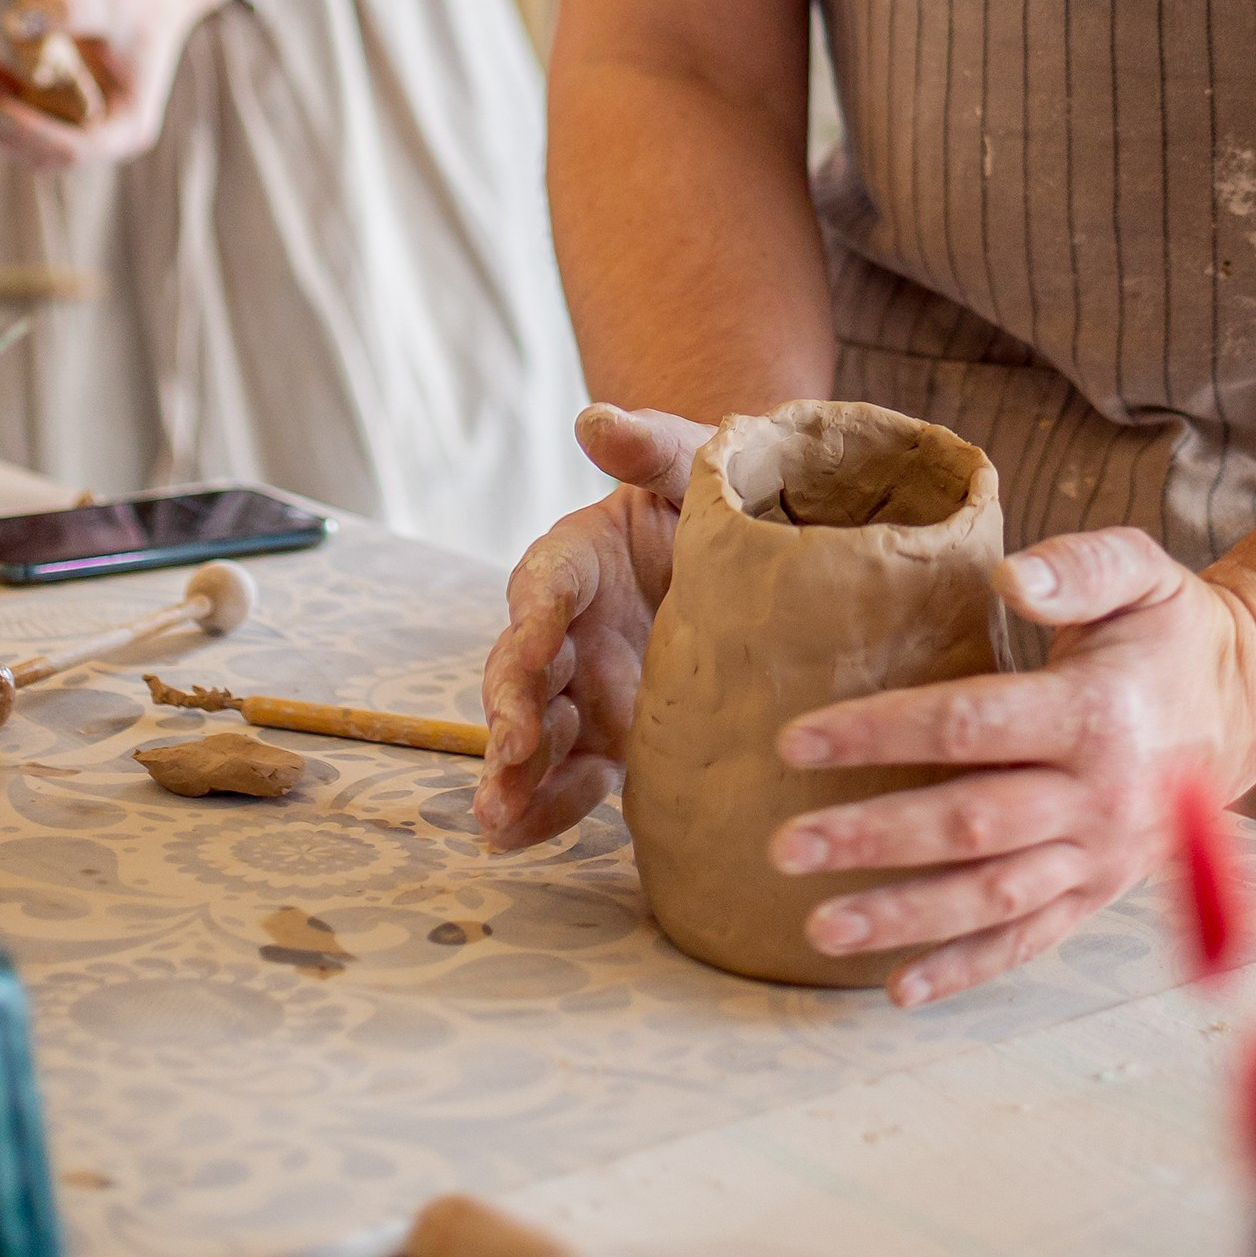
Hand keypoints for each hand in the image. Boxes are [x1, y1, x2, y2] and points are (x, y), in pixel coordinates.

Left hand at [0, 0, 199, 171]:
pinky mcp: (59, 103)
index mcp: (128, 125)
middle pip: (43, 148)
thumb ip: (72, 11)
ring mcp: (79, 120)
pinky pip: (22, 103)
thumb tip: (21, 23)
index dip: (34, 133)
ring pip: (25, 128)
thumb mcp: (111, 2)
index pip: (76, 148)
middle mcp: (103, 132)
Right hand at [475, 404, 710, 847]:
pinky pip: (568, 776)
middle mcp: (568, 627)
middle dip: (510, 709)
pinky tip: (517, 839)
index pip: (545, 583)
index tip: (536, 645)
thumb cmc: (720, 496)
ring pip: (533, 732)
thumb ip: (651, 443)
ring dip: (511, 772)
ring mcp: (584, 687)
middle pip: (521, 667)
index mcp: (580, 558)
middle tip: (510, 752)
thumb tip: (596, 417)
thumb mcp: (696, 462)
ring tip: (496, 818)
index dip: (535, 615)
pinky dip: (542, 808)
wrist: (760, 557)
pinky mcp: (609, 736)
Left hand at [769, 526, 1255, 1008]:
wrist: (1250, 705)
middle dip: (870, 838)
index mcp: (1096, 712)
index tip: (796, 739)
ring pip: (990, 897)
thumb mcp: (1142, 572)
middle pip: (967, 824)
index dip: (879, 733)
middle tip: (784, 845)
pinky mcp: (1101, 893)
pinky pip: (1030, 941)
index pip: (968, 726)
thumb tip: (1009, 578)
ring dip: (903, 917)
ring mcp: (1100, 857)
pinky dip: (966, 969)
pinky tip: (901, 989)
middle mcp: (1098, 796)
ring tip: (818, 926)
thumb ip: (1080, 566)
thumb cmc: (1173, 630)